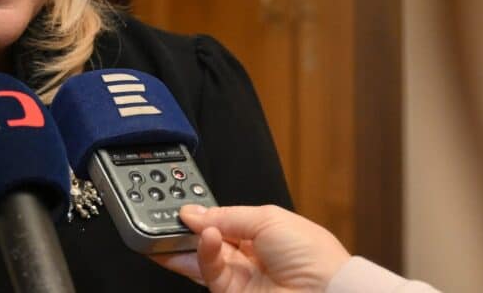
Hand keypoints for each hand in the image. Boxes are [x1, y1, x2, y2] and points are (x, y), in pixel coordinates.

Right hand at [151, 205, 350, 292]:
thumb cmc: (313, 256)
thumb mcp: (269, 218)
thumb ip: (227, 215)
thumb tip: (193, 212)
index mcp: (264, 233)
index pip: (224, 220)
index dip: (205, 213)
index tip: (184, 205)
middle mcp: (250, 256)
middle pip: (209, 240)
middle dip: (188, 228)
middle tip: (169, 216)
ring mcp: (241, 277)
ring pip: (203, 258)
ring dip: (187, 242)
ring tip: (176, 226)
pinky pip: (210, 271)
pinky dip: (204, 253)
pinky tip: (205, 237)